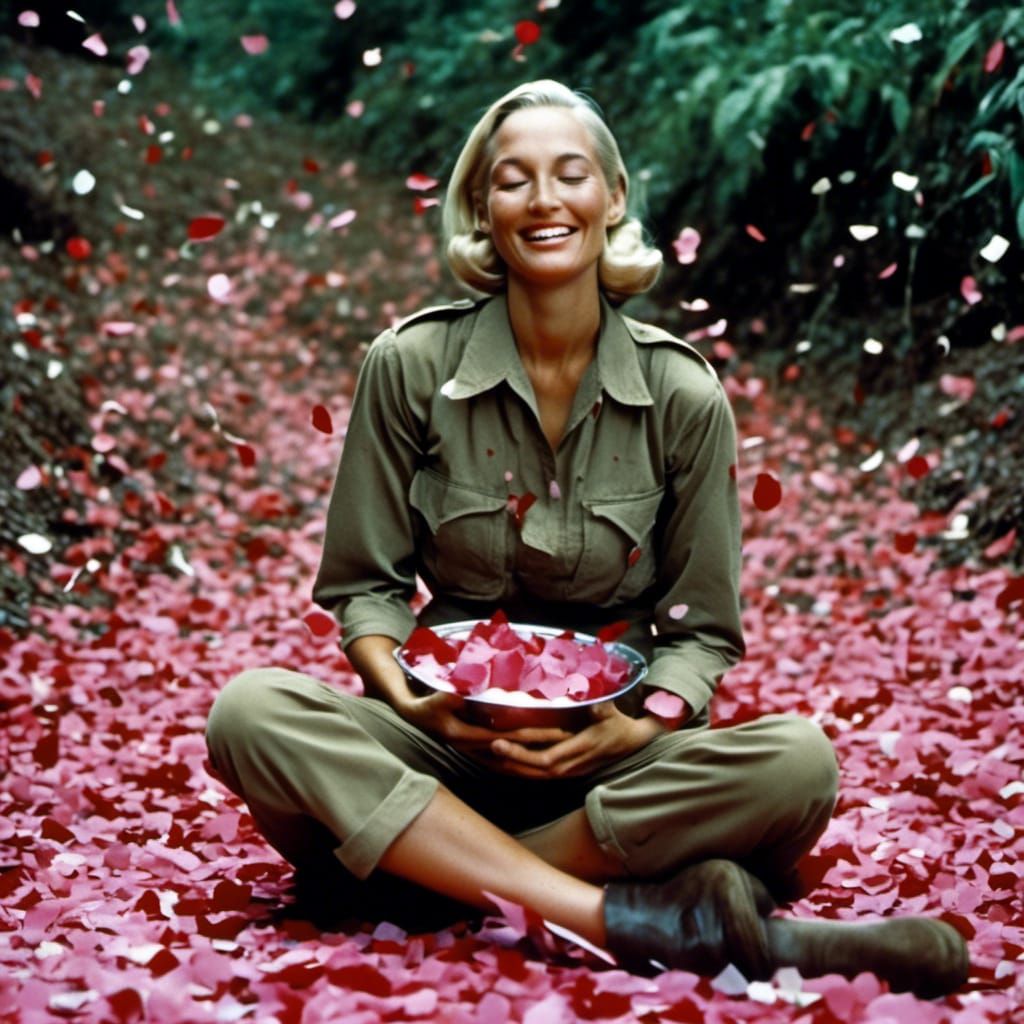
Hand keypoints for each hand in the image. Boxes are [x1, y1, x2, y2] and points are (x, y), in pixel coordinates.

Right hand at [394, 690, 572, 753]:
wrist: (411, 715)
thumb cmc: (423, 705)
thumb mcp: (431, 699)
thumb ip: (445, 697)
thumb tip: (457, 694)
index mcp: (466, 737)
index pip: (510, 737)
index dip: (535, 734)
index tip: (558, 731)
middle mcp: (474, 748)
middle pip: (516, 748)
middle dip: (542, 744)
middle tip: (569, 736)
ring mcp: (475, 750)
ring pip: (512, 755)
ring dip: (533, 750)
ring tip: (558, 745)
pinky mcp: (475, 747)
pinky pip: (503, 753)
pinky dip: (521, 752)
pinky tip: (534, 750)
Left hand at [485, 702, 666, 778]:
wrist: (632, 743)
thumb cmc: (618, 723)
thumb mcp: (611, 711)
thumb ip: (599, 706)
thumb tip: (589, 697)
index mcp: (581, 749)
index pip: (546, 759)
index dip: (520, 755)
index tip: (498, 742)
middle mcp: (572, 765)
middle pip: (533, 771)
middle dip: (506, 763)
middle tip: (480, 750)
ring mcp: (569, 771)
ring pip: (533, 776)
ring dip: (508, 769)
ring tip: (483, 758)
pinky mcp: (566, 772)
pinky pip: (538, 775)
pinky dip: (518, 770)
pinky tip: (501, 763)